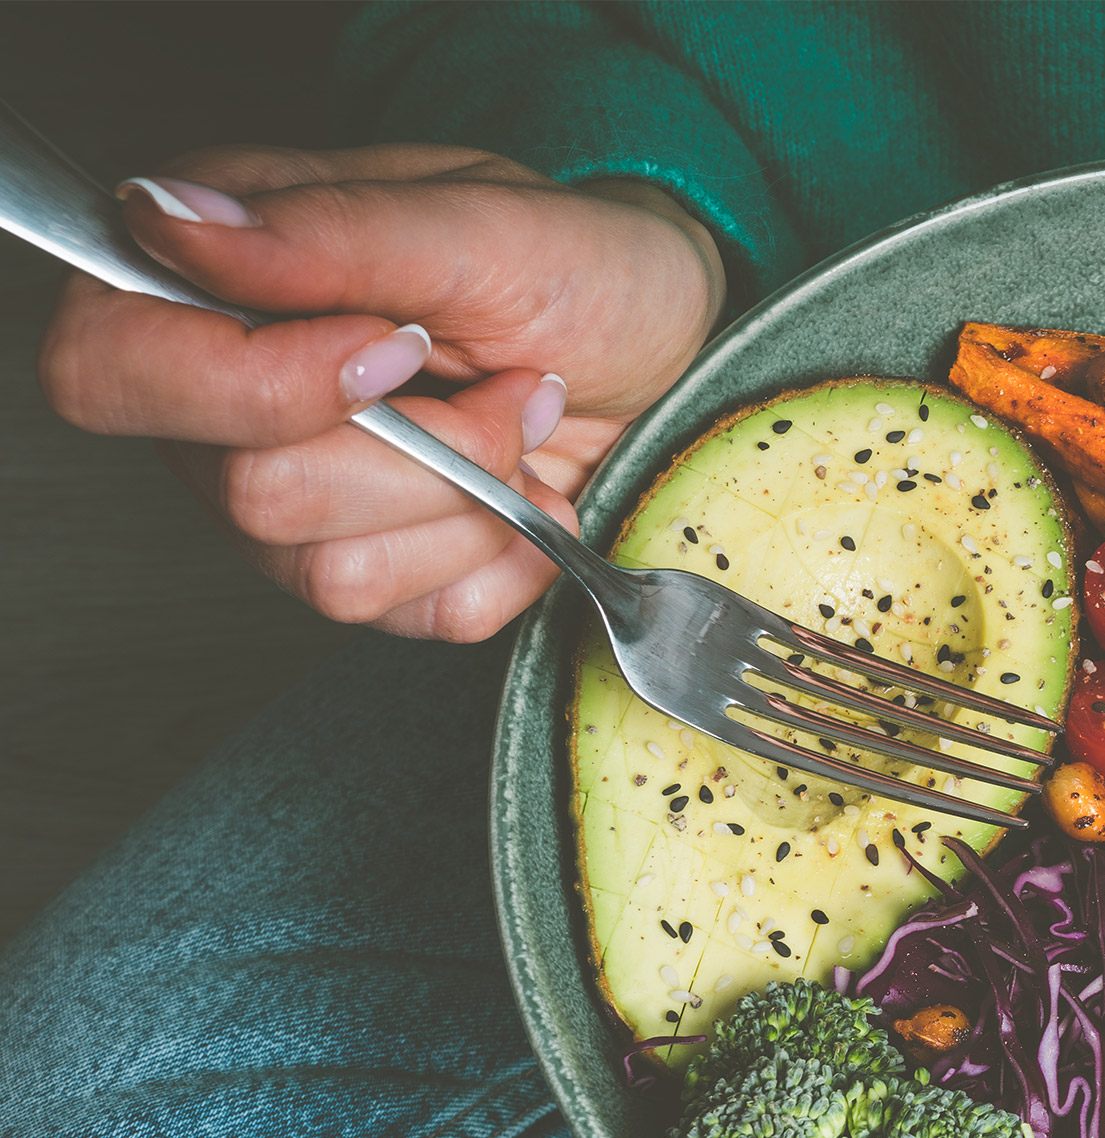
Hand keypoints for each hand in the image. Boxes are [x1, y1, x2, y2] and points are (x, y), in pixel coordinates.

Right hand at [38, 145, 725, 639]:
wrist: (668, 346)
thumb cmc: (577, 267)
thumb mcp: (480, 226)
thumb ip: (330, 233)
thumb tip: (175, 223)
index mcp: (207, 281)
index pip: (110, 372)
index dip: (256, 386)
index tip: (396, 350)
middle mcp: (222, 404)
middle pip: (252, 496)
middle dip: (429, 453)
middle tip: (513, 386)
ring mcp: (289, 500)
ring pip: (330, 575)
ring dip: (473, 506)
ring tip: (525, 429)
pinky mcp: (372, 573)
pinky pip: (408, 620)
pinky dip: (502, 563)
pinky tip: (533, 498)